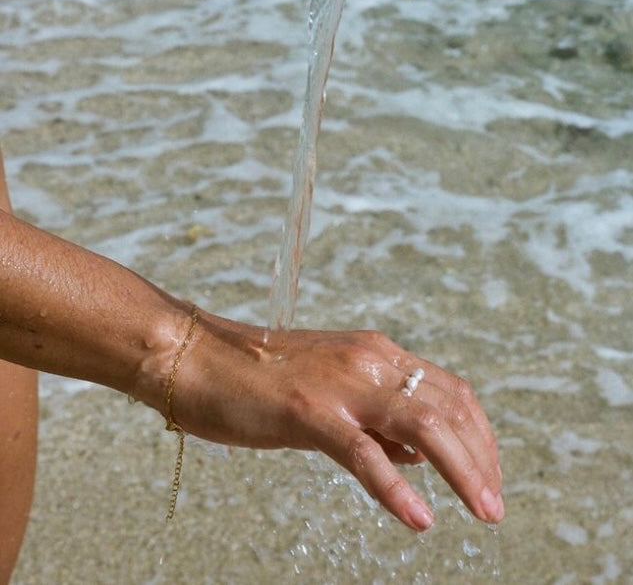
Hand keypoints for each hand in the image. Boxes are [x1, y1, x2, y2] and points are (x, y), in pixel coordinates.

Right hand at [170, 312, 503, 531]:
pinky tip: (419, 519)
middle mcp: (370, 361)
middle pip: (450, 407)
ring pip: (423, 423)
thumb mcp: (332, 392)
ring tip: (484, 512)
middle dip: (482, 458)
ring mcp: (341, 384)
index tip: (488, 476)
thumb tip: (421, 451)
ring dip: (463, 470)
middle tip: (494, 505)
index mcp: (377, 355)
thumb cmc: (260, 380)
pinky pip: (362, 452)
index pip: (450, 392)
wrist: (197, 356)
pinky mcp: (308, 411)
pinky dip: (395, 486)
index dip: (480, 436)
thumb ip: (378, 417)